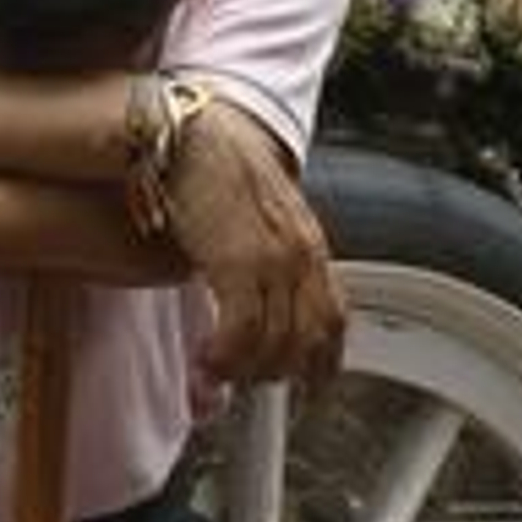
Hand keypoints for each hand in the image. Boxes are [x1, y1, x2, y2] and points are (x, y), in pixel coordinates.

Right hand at [164, 102, 345, 389]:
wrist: (187, 134)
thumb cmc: (212, 169)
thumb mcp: (253, 218)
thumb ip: (261, 263)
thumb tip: (249, 308)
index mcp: (307, 244)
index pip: (334, 318)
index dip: (324, 361)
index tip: (313, 387)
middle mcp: (299, 254)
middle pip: (308, 340)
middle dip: (277, 373)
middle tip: (247, 381)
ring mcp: (272, 258)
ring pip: (276, 344)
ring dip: (246, 371)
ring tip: (219, 372)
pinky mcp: (238, 261)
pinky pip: (242, 332)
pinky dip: (225, 358)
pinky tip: (207, 360)